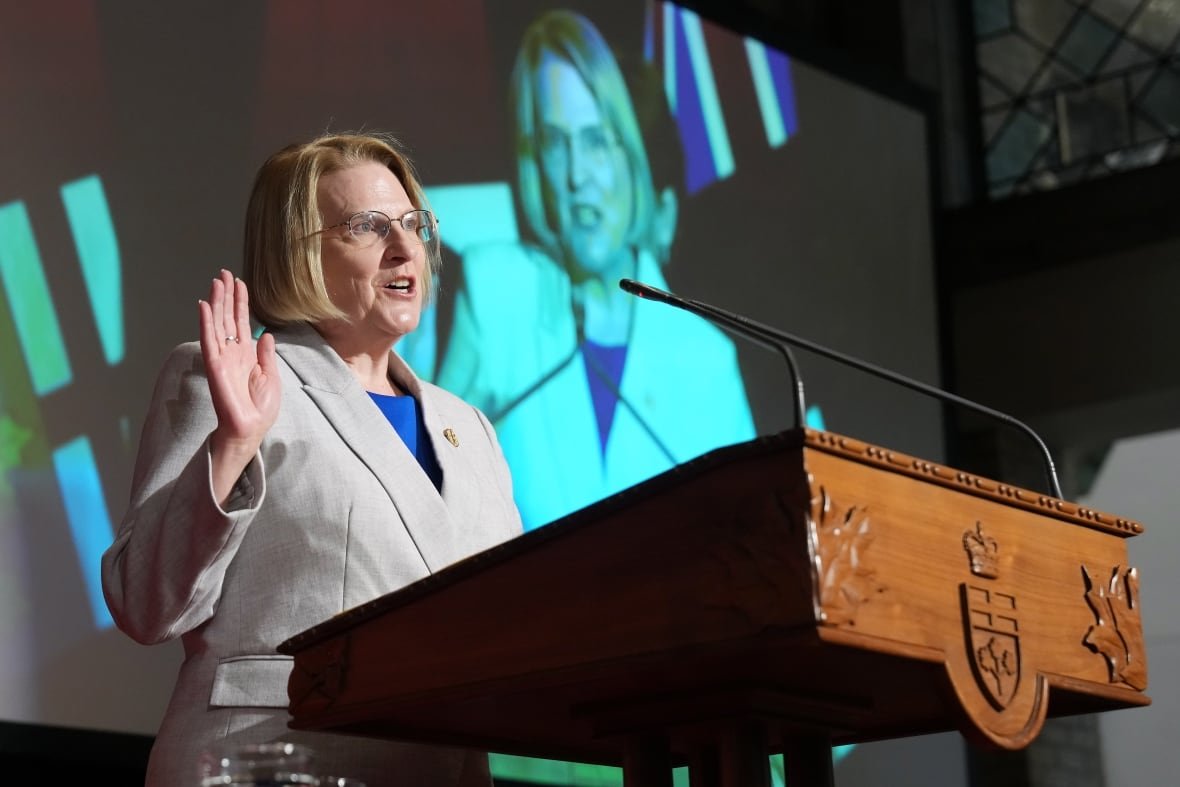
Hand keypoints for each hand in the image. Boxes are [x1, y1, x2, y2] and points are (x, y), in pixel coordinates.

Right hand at [198, 269, 279, 503]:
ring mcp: (222, 358)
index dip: (241, 303)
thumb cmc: (260, 410)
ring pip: (217, 324)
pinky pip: (208, 340)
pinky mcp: (214, 365)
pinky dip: (205, 323)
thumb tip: (266, 334)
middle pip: (228, 318)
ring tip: (215, 282)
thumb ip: (266, 355)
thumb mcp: (271, 378)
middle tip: (224, 273)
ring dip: (215, 303)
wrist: (250, 429)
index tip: (240, 282)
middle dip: (226, 296)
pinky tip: (203, 306)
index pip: (243, 323)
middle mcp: (232, 353)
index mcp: (247, 355)